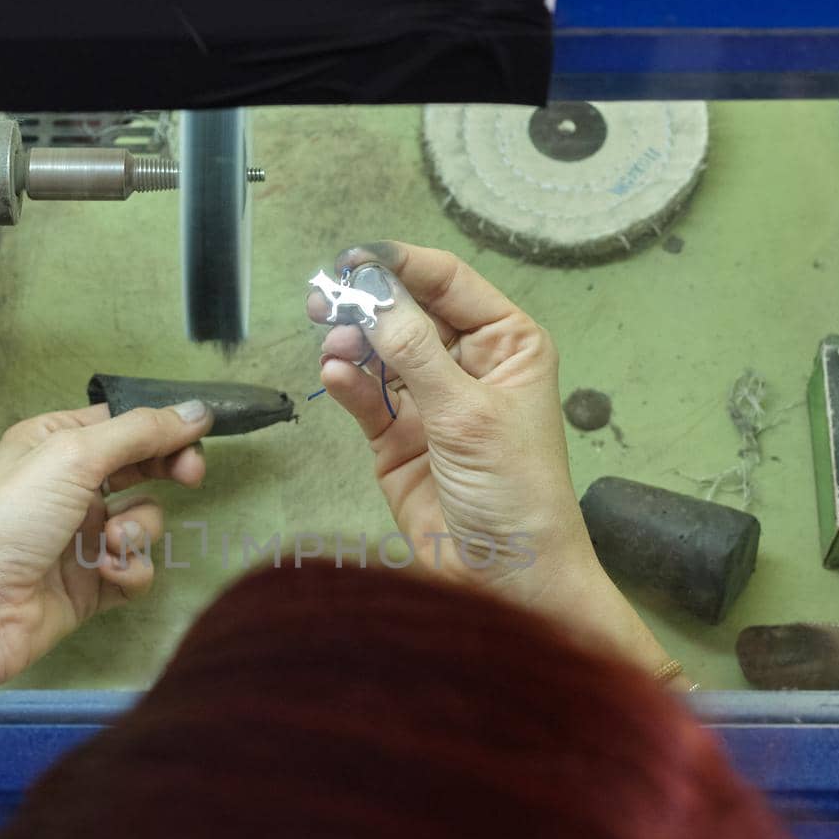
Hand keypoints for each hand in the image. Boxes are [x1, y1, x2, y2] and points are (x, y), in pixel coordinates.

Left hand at [0, 400, 211, 688]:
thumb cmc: (5, 522)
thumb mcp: (73, 456)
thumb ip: (140, 432)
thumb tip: (195, 411)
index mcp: (52, 445)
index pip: (122, 425)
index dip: (161, 429)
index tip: (197, 437)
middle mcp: (66, 487)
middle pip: (140, 469)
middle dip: (167, 473)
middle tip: (190, 477)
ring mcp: (79, 538)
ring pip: (143, 522)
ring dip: (139, 530)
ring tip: (113, 541)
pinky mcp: (89, 585)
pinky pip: (135, 569)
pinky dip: (130, 570)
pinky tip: (107, 573)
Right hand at [307, 241, 667, 671]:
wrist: (506, 580)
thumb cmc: (514, 492)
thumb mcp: (468, 415)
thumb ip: (415, 353)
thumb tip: (374, 293)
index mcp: (507, 344)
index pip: (450, 282)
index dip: (403, 265)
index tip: (355, 258)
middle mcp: (468, 365)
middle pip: (409, 311)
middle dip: (369, 301)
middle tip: (324, 295)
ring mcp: (430, 402)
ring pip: (381, 351)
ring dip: (352, 341)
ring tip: (330, 339)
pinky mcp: (397, 440)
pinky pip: (366, 397)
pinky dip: (347, 383)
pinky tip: (334, 374)